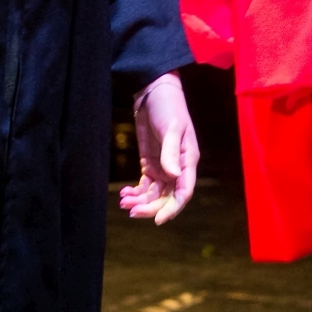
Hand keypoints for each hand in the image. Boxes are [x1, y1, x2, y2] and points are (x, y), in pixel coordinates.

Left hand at [119, 72, 198, 224]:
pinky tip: (124, 193)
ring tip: (123, 202)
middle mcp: (178, 168)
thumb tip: (173, 176)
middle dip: (150, 207)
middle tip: (131, 211)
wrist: (154, 91)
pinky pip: (144, 185)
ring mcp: (164, 167)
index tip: (157, 220)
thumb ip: (172, 151)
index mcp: (188, 161)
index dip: (172, 208)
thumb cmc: (169, 106)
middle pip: (167, 197)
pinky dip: (135, 192)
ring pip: (154, 194)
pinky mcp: (150, 164)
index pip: (183, 191)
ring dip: (140, 201)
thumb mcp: (172, 127)